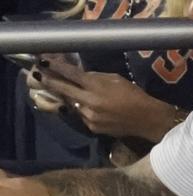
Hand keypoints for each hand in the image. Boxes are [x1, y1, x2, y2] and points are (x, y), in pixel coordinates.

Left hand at [34, 57, 179, 141]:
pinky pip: (82, 116)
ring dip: (70, 97)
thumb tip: (80, 76)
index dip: (55, 67)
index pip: (70, 73)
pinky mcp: (92, 128)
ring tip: (70, 92)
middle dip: (50, 81)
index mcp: (96, 86)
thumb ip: (95, 77)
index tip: (43, 61)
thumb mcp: (115, 79)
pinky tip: (92, 108)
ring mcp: (89, 116)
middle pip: (63, 89)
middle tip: (37, 75)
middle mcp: (89, 101)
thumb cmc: (134, 95)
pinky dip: (83, 110)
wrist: (147, 119)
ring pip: (73, 104)